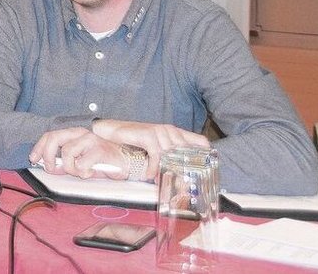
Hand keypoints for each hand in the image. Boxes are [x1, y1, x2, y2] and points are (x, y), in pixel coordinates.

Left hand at [28, 127, 130, 179]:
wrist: (126, 162)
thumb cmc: (101, 161)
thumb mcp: (79, 161)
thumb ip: (64, 161)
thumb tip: (49, 165)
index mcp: (74, 134)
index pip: (50, 135)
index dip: (39, 147)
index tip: (34, 158)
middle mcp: (81, 134)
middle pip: (55, 139)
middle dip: (48, 156)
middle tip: (52, 169)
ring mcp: (91, 140)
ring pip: (67, 153)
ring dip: (70, 168)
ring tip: (80, 172)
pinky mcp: (100, 150)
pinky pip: (82, 164)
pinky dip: (83, 172)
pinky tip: (90, 173)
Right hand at [90, 119, 208, 174]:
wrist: (112, 131)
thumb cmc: (134, 141)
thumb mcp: (155, 149)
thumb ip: (168, 158)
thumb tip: (181, 178)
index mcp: (176, 133)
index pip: (200, 142)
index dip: (206, 156)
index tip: (206, 172)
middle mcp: (170, 130)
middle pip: (186, 153)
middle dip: (184, 172)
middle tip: (181, 188)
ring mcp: (160, 131)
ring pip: (171, 156)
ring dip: (166, 172)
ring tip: (161, 182)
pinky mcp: (149, 134)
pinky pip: (157, 155)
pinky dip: (153, 167)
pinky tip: (148, 174)